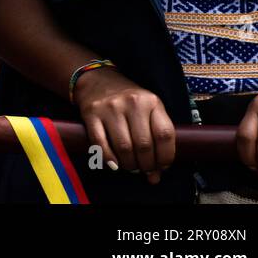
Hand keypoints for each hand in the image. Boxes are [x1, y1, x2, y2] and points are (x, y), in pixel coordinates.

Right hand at [73, 68, 174, 184]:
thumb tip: (155, 177)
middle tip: (144, 170)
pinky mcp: (91, 113)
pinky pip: (100, 142)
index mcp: (151, 101)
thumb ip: (155, 139)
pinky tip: (114, 165)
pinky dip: (108, 158)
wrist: (97, 80)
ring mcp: (110, 107)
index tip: (162, 166)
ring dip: (128, 164)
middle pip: (144, 145)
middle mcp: (132, 102)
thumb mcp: (148, 110)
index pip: (164, 134)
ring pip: (123, 147)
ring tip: (130, 167)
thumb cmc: (128, 101)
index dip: (165, 156)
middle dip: (146, 165)